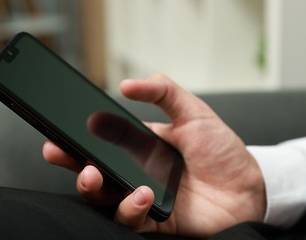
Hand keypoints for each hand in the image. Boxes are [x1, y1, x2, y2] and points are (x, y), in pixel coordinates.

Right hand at [43, 74, 265, 237]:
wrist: (249, 185)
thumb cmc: (221, 149)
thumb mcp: (192, 111)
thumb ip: (163, 91)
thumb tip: (127, 85)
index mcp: (139, 147)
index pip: (101, 142)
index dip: (77, 138)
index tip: (58, 130)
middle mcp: (136, 173)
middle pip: (93, 170)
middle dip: (71, 162)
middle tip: (57, 151)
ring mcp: (143, 197)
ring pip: (104, 198)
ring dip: (93, 187)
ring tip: (94, 173)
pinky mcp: (155, 220)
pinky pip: (131, 220)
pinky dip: (129, 208)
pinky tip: (139, 194)